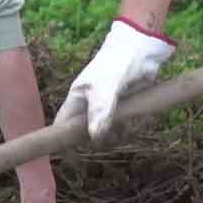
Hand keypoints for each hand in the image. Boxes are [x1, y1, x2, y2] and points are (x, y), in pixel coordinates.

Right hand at [54, 18, 175, 140]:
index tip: (67, 153)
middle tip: (111, 135)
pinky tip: (139, 117)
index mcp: (77, 97)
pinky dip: (133, 124)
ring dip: (120, 131)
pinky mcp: (125, 106)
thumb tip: (94, 136)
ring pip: (109, 130)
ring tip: (129, 122)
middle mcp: (90, 104)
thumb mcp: (105, 87)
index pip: (62, 122)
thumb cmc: (116, 63)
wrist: (141, 49)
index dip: (61, 137)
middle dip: (99, 137)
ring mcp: (108, 106)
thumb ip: (99, 111)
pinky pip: (126, 124)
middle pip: (87, 132)